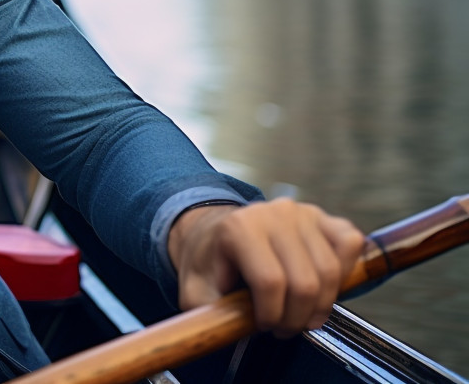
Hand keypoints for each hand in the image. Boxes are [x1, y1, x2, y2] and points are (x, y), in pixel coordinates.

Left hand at [168, 199, 365, 336]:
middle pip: (305, 282)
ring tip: (300, 315)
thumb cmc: (209, 266)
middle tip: (283, 328)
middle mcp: (274, 214)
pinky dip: (344, 273)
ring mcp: (302, 213)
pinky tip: (322, 289)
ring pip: (330, 272)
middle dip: (296, 318)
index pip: (270, 282)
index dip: (271, 315)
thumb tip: (228, 333)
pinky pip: (350, 245)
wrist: (216, 233)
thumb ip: (209, 313)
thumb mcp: (195, 290)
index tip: (263, 326)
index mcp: (239, 228)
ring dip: (320, 305)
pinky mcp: (324, 217)